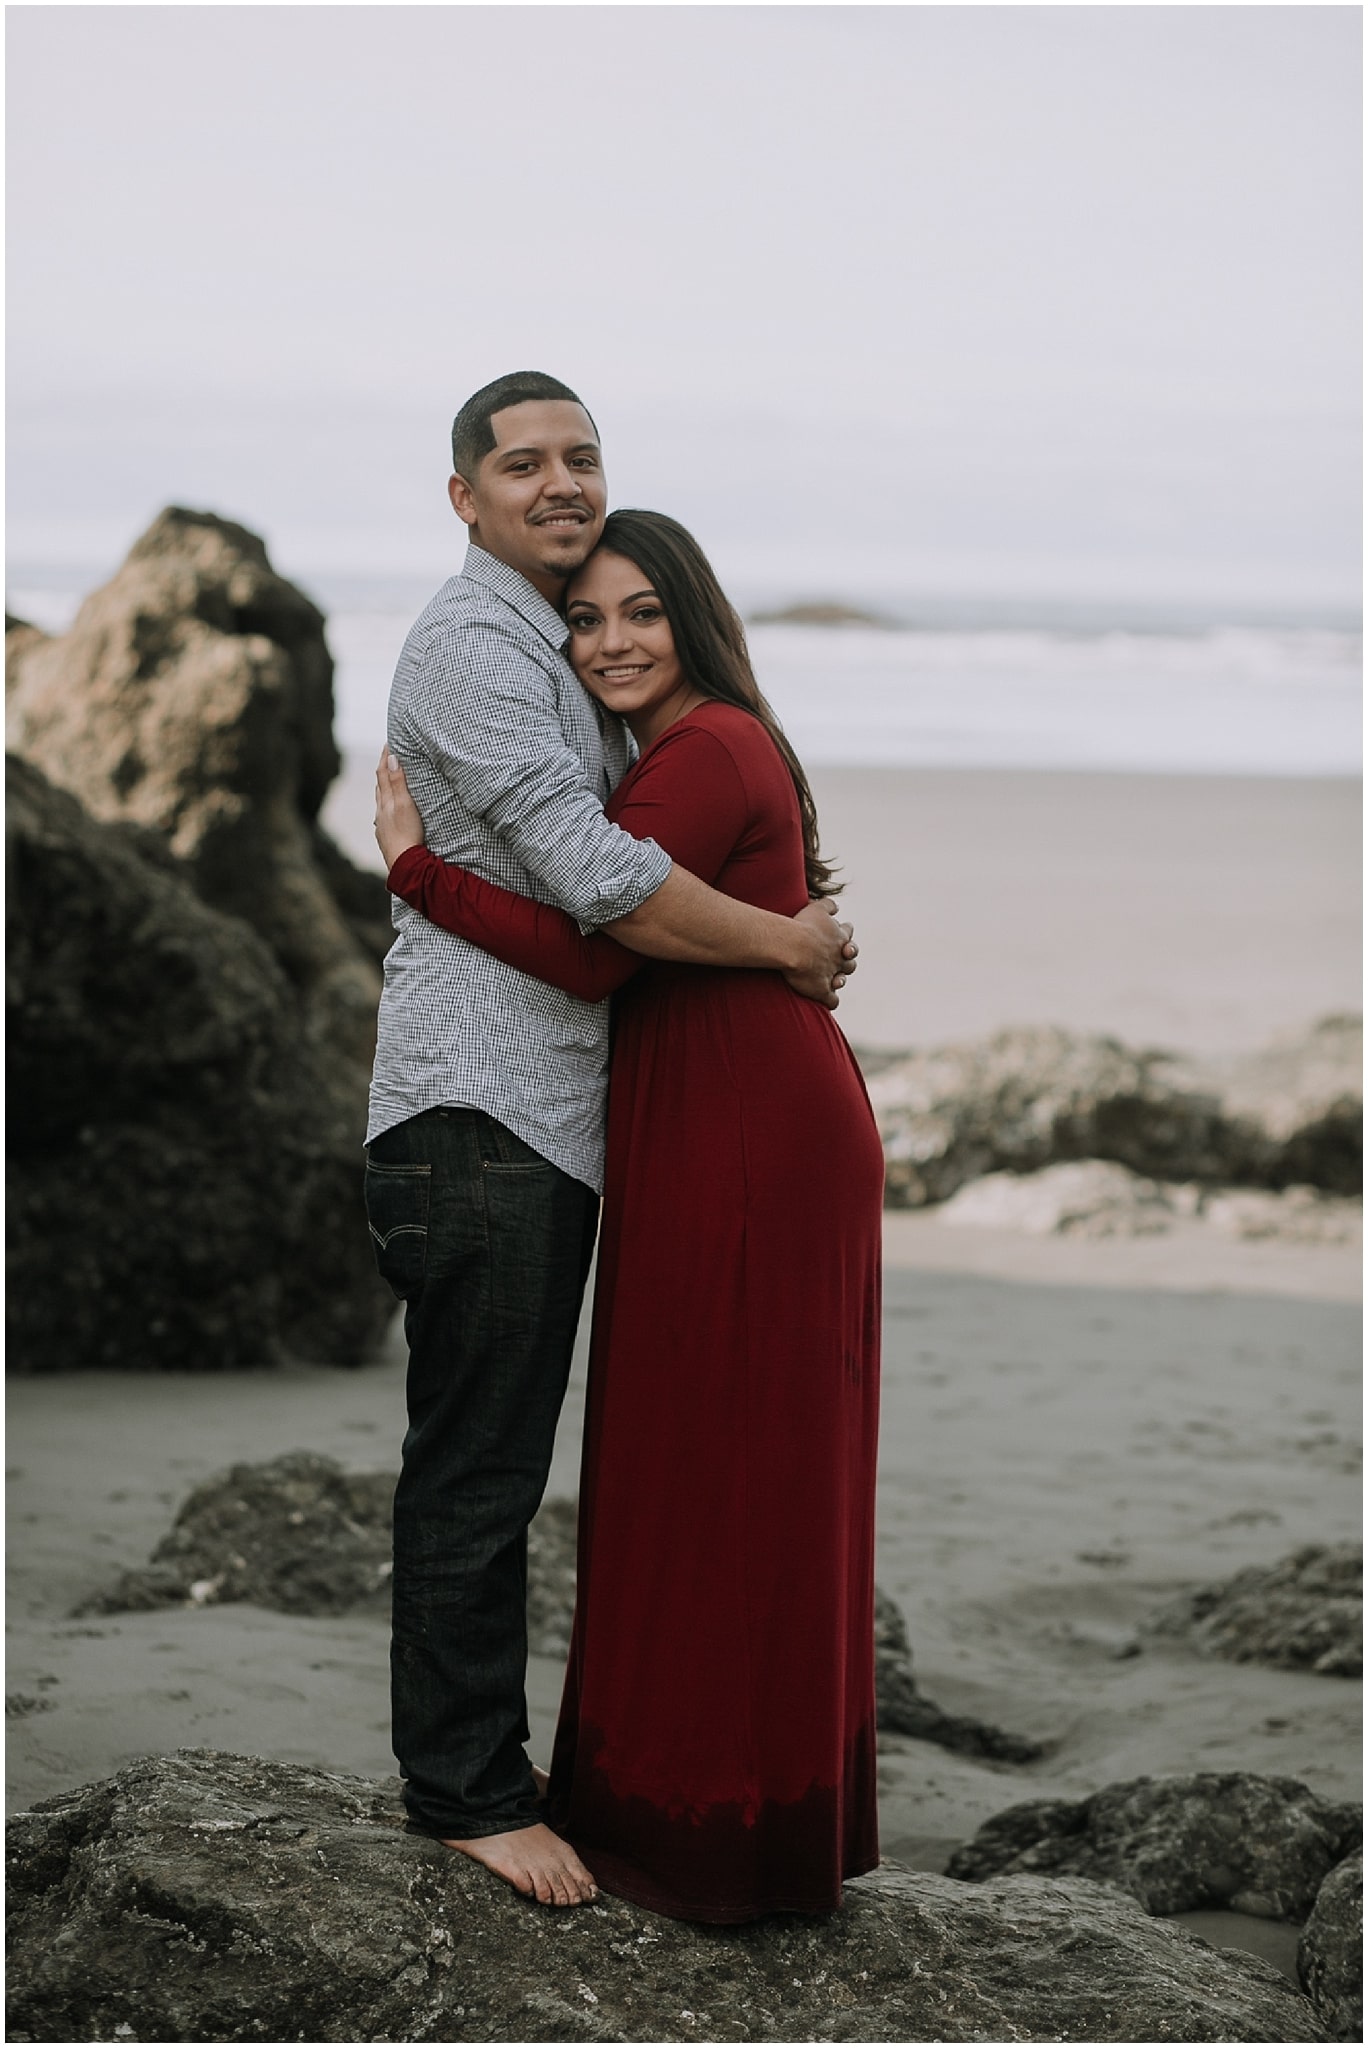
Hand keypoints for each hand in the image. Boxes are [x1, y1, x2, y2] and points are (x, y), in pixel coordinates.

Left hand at [374, 749, 426, 869]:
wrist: (405, 864)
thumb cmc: (408, 834)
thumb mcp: (405, 804)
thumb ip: (398, 782)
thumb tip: (391, 759)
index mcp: (386, 802)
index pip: (383, 774)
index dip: (385, 758)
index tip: (388, 744)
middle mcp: (381, 812)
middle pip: (380, 786)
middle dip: (383, 770)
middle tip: (388, 757)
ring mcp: (382, 825)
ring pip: (380, 802)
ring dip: (383, 788)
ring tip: (387, 780)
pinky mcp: (386, 837)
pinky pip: (383, 816)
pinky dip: (385, 807)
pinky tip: (388, 812)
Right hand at [783, 898, 857, 1008]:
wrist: (793, 947)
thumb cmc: (803, 926)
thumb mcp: (817, 908)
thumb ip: (828, 905)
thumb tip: (836, 906)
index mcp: (839, 938)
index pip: (848, 935)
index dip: (845, 937)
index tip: (840, 938)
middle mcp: (839, 957)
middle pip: (849, 961)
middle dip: (846, 961)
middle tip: (838, 960)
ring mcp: (832, 975)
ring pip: (842, 980)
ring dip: (839, 980)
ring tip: (834, 981)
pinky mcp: (822, 990)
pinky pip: (832, 1001)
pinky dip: (831, 1002)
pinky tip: (827, 1003)